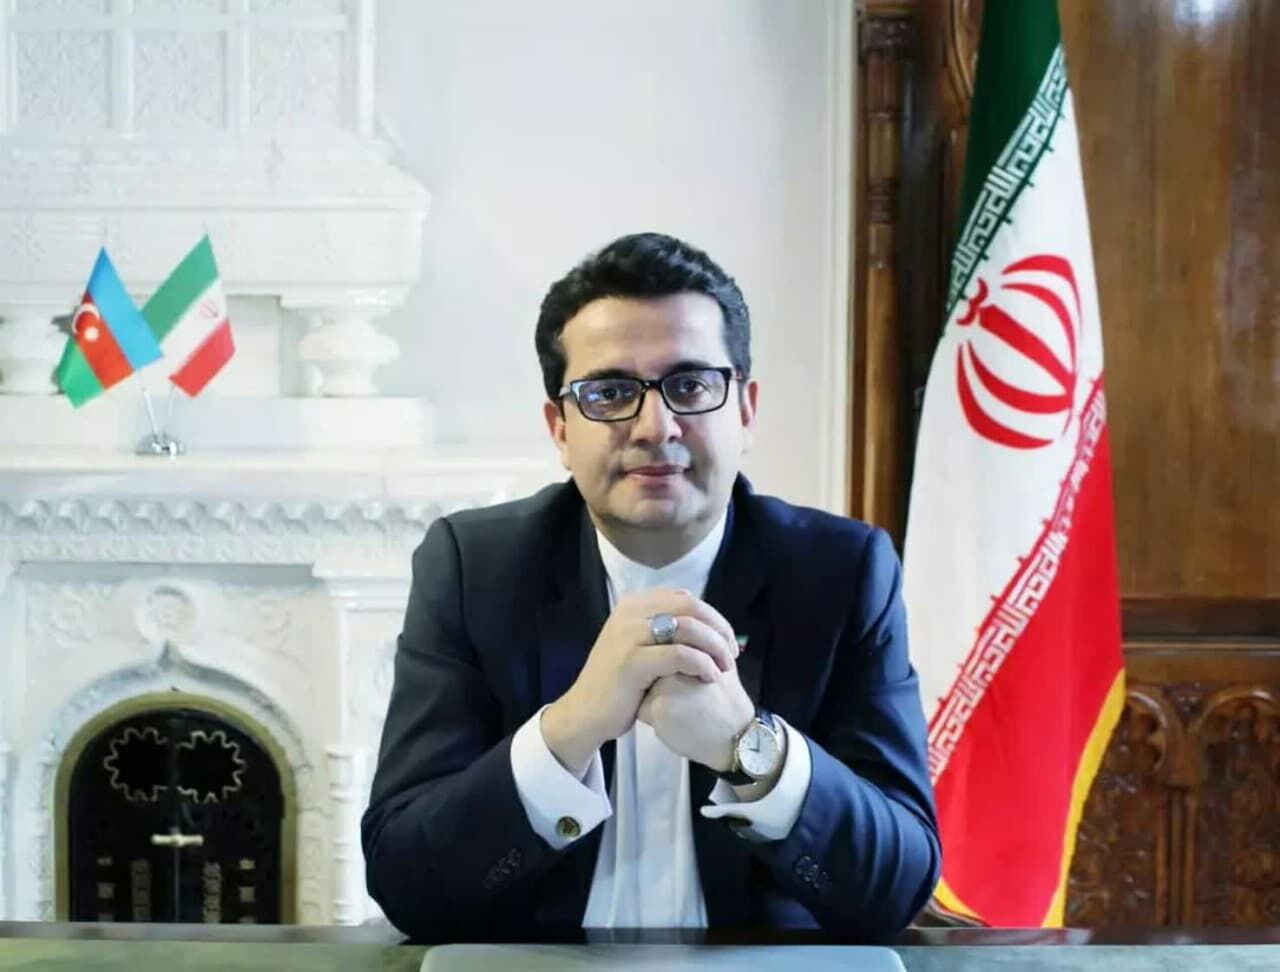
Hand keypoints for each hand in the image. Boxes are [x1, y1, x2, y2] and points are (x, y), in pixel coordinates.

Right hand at [542, 589, 738, 775]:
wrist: (585, 712)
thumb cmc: (618, 682)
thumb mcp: (636, 644)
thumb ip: (660, 625)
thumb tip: (695, 610)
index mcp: (633, 605)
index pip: (686, 599)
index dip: (713, 617)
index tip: (727, 639)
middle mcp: (629, 613)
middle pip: (691, 608)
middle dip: (719, 629)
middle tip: (733, 653)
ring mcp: (629, 635)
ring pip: (688, 628)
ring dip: (715, 647)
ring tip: (725, 667)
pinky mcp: (632, 661)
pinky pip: (679, 655)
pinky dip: (701, 664)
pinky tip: (709, 677)